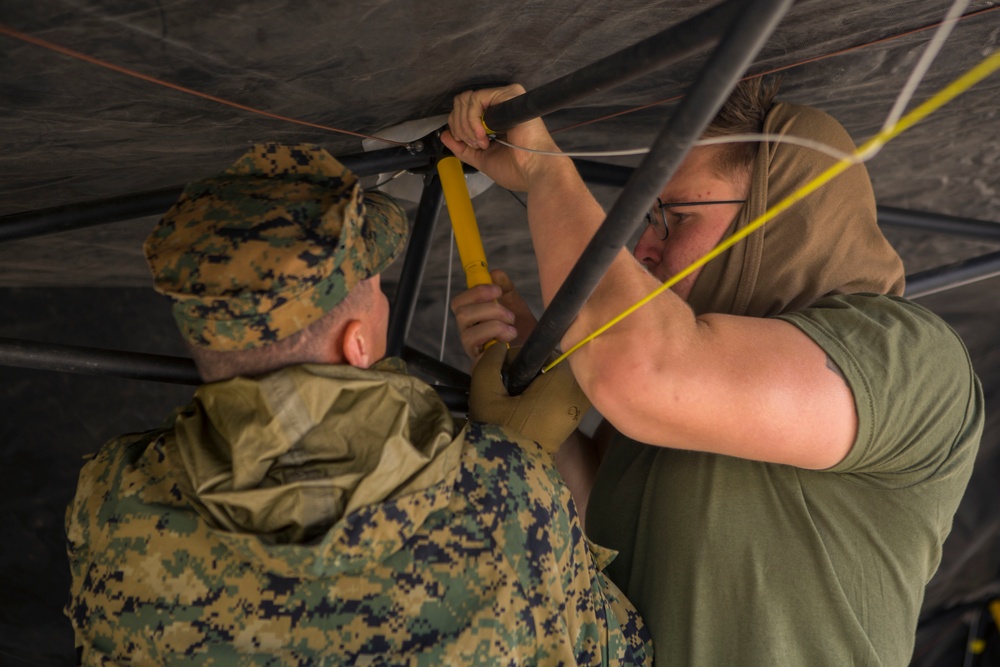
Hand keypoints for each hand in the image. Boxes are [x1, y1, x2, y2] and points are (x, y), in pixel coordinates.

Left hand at [440, 84, 562, 191]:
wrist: (534, 171)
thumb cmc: (517, 169)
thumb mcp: (482, 158)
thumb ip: (462, 147)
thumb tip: (444, 135)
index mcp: (495, 119)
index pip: (464, 111)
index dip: (458, 128)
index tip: (467, 145)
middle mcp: (500, 106)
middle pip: (461, 103)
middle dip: (460, 127)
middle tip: (475, 145)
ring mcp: (504, 98)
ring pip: (466, 101)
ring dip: (466, 126)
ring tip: (481, 143)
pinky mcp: (508, 95)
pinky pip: (475, 100)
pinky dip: (472, 120)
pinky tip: (483, 136)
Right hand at [451, 270, 537, 362]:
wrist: (537, 353)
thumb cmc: (522, 329)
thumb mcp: (515, 303)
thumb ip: (505, 287)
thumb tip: (494, 274)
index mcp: (472, 317)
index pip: (459, 302)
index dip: (476, 293)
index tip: (497, 291)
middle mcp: (468, 333)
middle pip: (461, 315)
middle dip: (489, 310)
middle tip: (510, 315)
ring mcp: (473, 351)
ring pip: (468, 335)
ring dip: (494, 328)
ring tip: (512, 331)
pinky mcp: (480, 367)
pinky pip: (478, 358)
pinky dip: (495, 347)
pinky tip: (507, 345)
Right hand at [469, 343, 590, 454]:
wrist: (512, 470)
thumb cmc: (501, 430)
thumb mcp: (486, 393)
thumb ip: (489, 363)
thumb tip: (499, 347)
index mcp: (562, 381)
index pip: (541, 352)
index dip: (518, 359)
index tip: (503, 375)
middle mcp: (577, 391)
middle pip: (550, 365)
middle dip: (529, 372)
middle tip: (507, 389)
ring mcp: (580, 407)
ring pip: (555, 379)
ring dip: (536, 383)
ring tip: (515, 401)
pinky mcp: (575, 419)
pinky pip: (560, 395)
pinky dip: (544, 396)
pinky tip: (527, 410)